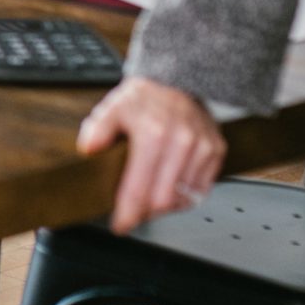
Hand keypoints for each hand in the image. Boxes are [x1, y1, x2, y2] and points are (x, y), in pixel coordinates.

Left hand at [78, 76, 225, 234]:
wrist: (178, 79)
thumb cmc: (144, 97)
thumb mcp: (113, 108)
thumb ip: (98, 129)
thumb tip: (87, 149)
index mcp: (153, 135)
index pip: (139, 190)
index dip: (128, 214)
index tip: (120, 225)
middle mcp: (182, 142)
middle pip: (162, 202)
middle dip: (144, 213)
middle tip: (132, 211)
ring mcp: (202, 148)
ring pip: (183, 200)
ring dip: (164, 206)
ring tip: (149, 197)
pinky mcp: (216, 151)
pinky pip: (201, 190)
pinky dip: (184, 196)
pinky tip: (169, 188)